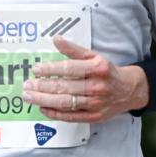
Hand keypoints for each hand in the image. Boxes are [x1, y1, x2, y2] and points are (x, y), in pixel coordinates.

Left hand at [22, 36, 148, 122]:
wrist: (128, 90)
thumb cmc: (107, 72)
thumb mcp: (94, 56)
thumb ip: (74, 50)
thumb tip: (56, 39)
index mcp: (98, 68)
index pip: (70, 69)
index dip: (51, 69)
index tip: (36, 69)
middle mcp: (97, 86)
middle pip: (64, 87)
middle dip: (42, 87)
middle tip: (27, 85)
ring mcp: (94, 103)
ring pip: (64, 103)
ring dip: (44, 100)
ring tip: (29, 96)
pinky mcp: (92, 117)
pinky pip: (69, 116)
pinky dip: (54, 113)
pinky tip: (42, 108)